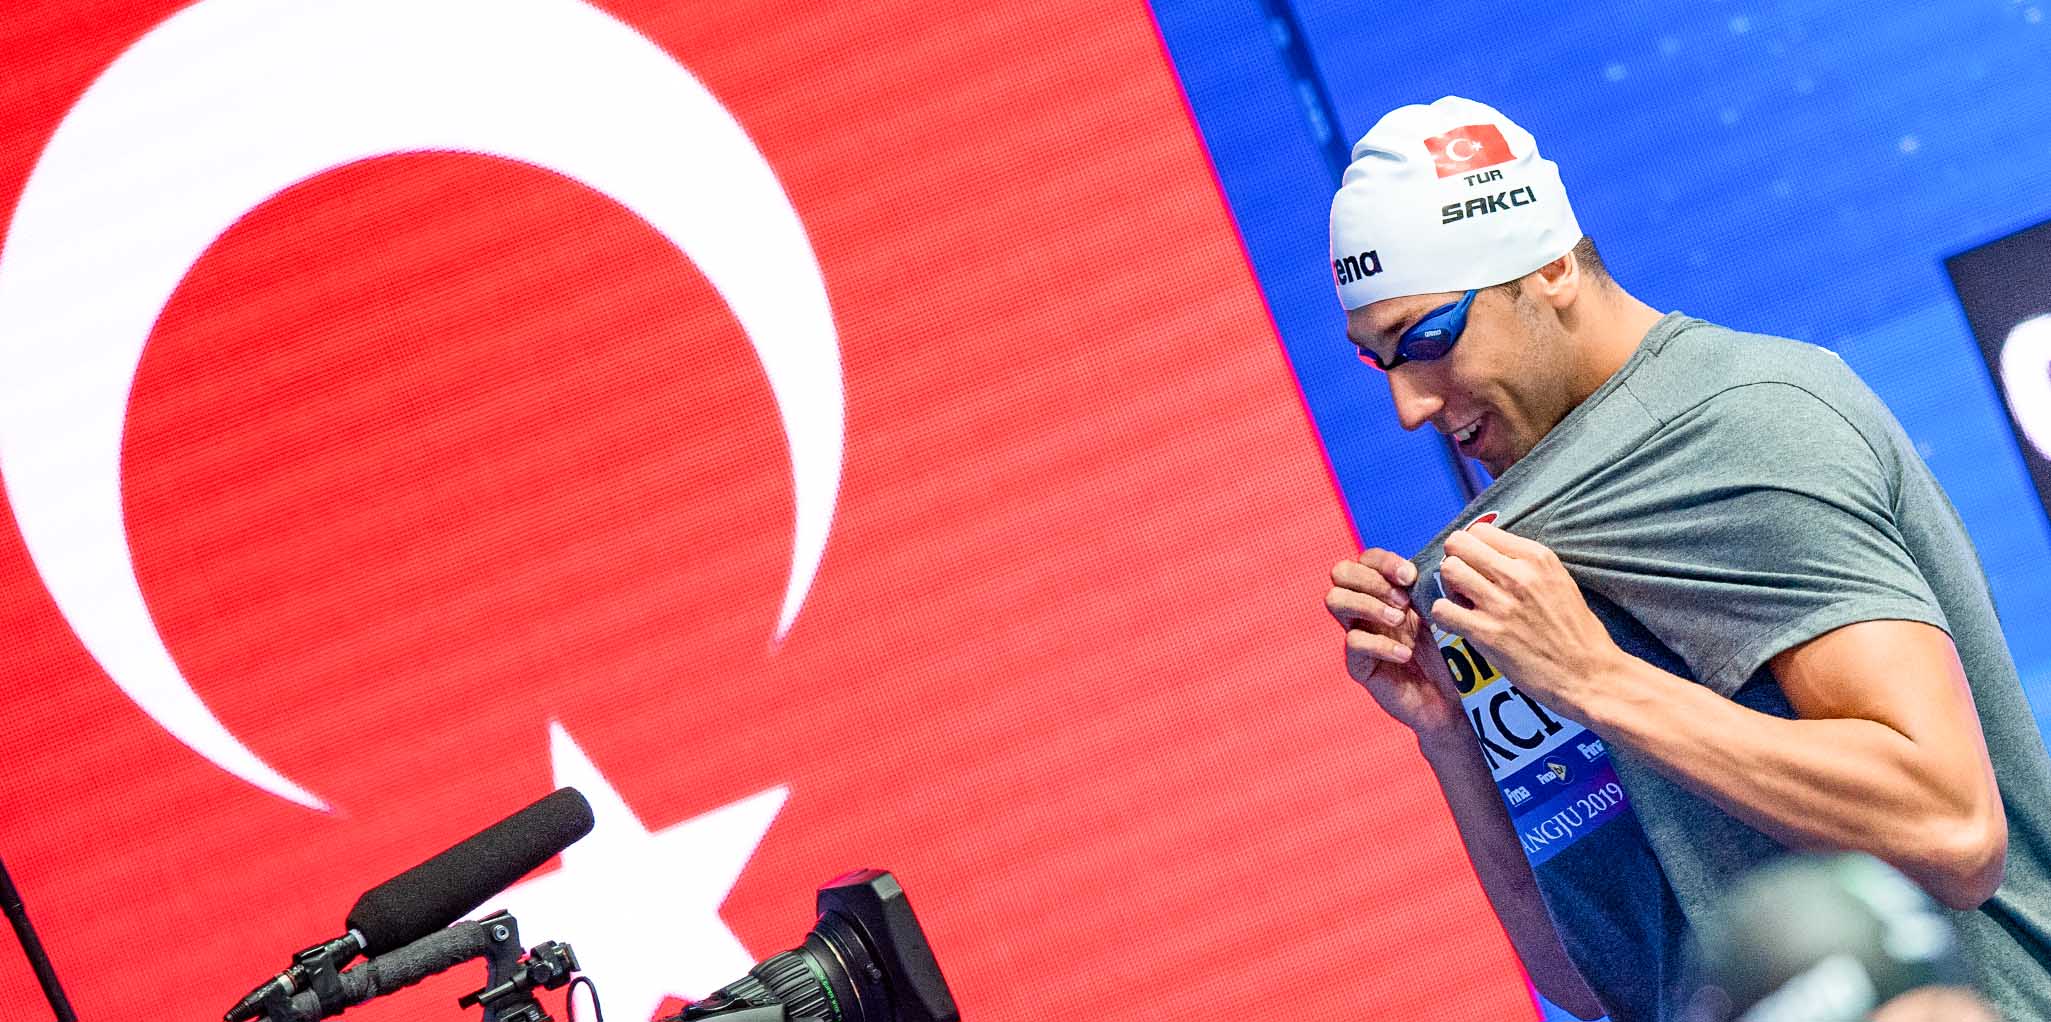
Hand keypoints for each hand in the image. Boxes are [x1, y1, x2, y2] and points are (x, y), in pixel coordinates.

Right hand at [1326, 549, 1465, 738]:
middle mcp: (1365, 608)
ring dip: (1368, 604)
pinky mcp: (1359, 664)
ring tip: (1399, 620)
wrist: (1450, 699)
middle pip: (1340, 573)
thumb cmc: (1447, 653)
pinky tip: (1405, 653)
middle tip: (1402, 600)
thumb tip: (1422, 564)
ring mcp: (1359, 634)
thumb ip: (1426, 587)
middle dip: (1371, 579)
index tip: (1410, 576)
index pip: (1366, 559)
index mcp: (1384, 590)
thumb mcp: (1440, 612)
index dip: (1384, 562)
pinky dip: (1381, 644)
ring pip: (1335, 600)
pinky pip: (1354, 643)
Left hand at [1430, 524, 1624, 719]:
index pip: (1481, 530)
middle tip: (1464, 582)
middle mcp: (1518, 575)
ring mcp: (1501, 604)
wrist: (1589, 674)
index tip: (1477, 564)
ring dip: (1449, 587)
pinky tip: (1459, 623)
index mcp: (1537, 557)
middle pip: (1458, 544)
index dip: (1472, 547)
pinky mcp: (1487, 633)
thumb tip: (1490, 553)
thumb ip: (1526, 564)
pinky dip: (1444, 615)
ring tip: (1463, 602)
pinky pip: (1442, 609)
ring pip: (1448, 571)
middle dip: (1455, 560)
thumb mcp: (1559, 581)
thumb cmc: (1575, 631)